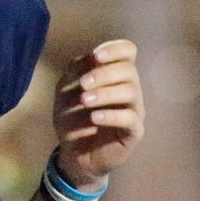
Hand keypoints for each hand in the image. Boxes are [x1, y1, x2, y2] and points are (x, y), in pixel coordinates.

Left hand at [53, 39, 144, 190]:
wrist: (73, 152)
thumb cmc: (72, 117)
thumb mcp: (66, 90)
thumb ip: (76, 71)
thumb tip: (90, 56)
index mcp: (113, 74)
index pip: (128, 51)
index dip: (115, 48)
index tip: (95, 56)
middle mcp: (128, 89)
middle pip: (129, 70)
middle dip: (104, 73)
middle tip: (83, 83)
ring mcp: (133, 110)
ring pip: (131, 92)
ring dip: (105, 93)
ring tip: (84, 100)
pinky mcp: (133, 132)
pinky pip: (131, 119)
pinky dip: (111, 115)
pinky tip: (94, 117)